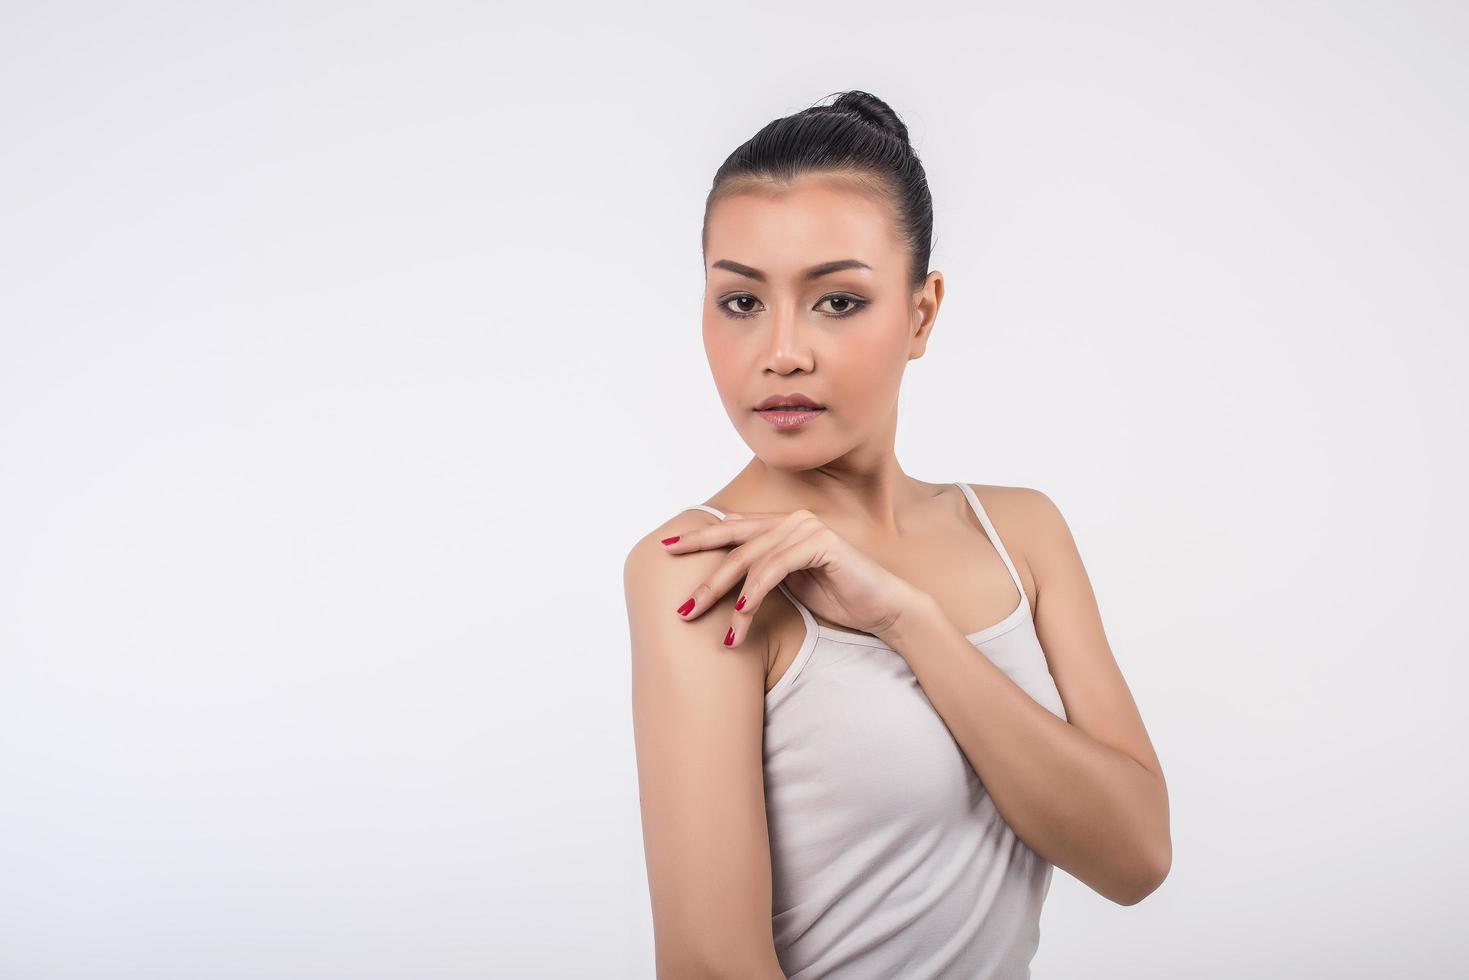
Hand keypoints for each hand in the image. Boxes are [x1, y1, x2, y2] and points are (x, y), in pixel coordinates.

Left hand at [663, 509, 929, 646]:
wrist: (884, 608)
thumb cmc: (839, 598)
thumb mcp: (790, 585)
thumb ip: (762, 573)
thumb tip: (724, 579)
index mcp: (783, 526)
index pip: (733, 530)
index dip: (699, 538)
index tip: (667, 549)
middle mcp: (793, 520)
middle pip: (735, 544)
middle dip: (704, 576)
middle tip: (682, 605)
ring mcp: (807, 528)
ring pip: (751, 560)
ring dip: (728, 598)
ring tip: (713, 626)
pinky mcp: (821, 543)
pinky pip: (775, 568)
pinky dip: (755, 591)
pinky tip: (742, 613)